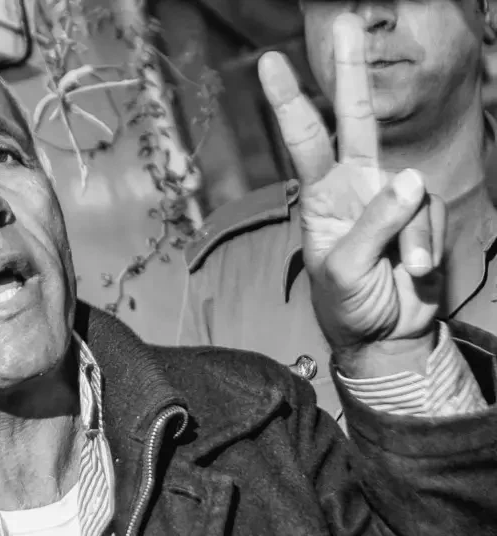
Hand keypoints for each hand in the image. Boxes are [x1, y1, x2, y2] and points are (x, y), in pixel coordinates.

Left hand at [258, 13, 443, 376]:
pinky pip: (434, 216)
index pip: (305, 140)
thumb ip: (374, 224)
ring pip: (412, 191)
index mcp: (321, 196)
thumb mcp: (344, 270)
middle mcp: (354, 185)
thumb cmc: (347, 304)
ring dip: (411, 236)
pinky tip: (416, 271)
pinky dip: (428, 247)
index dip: (291, 102)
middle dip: (351, 71)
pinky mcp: (424, 214)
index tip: (270, 63)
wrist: (385, 336)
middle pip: (356, 119)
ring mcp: (391, 197)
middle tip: (345, 22)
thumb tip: (410, 179)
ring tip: (403, 270)